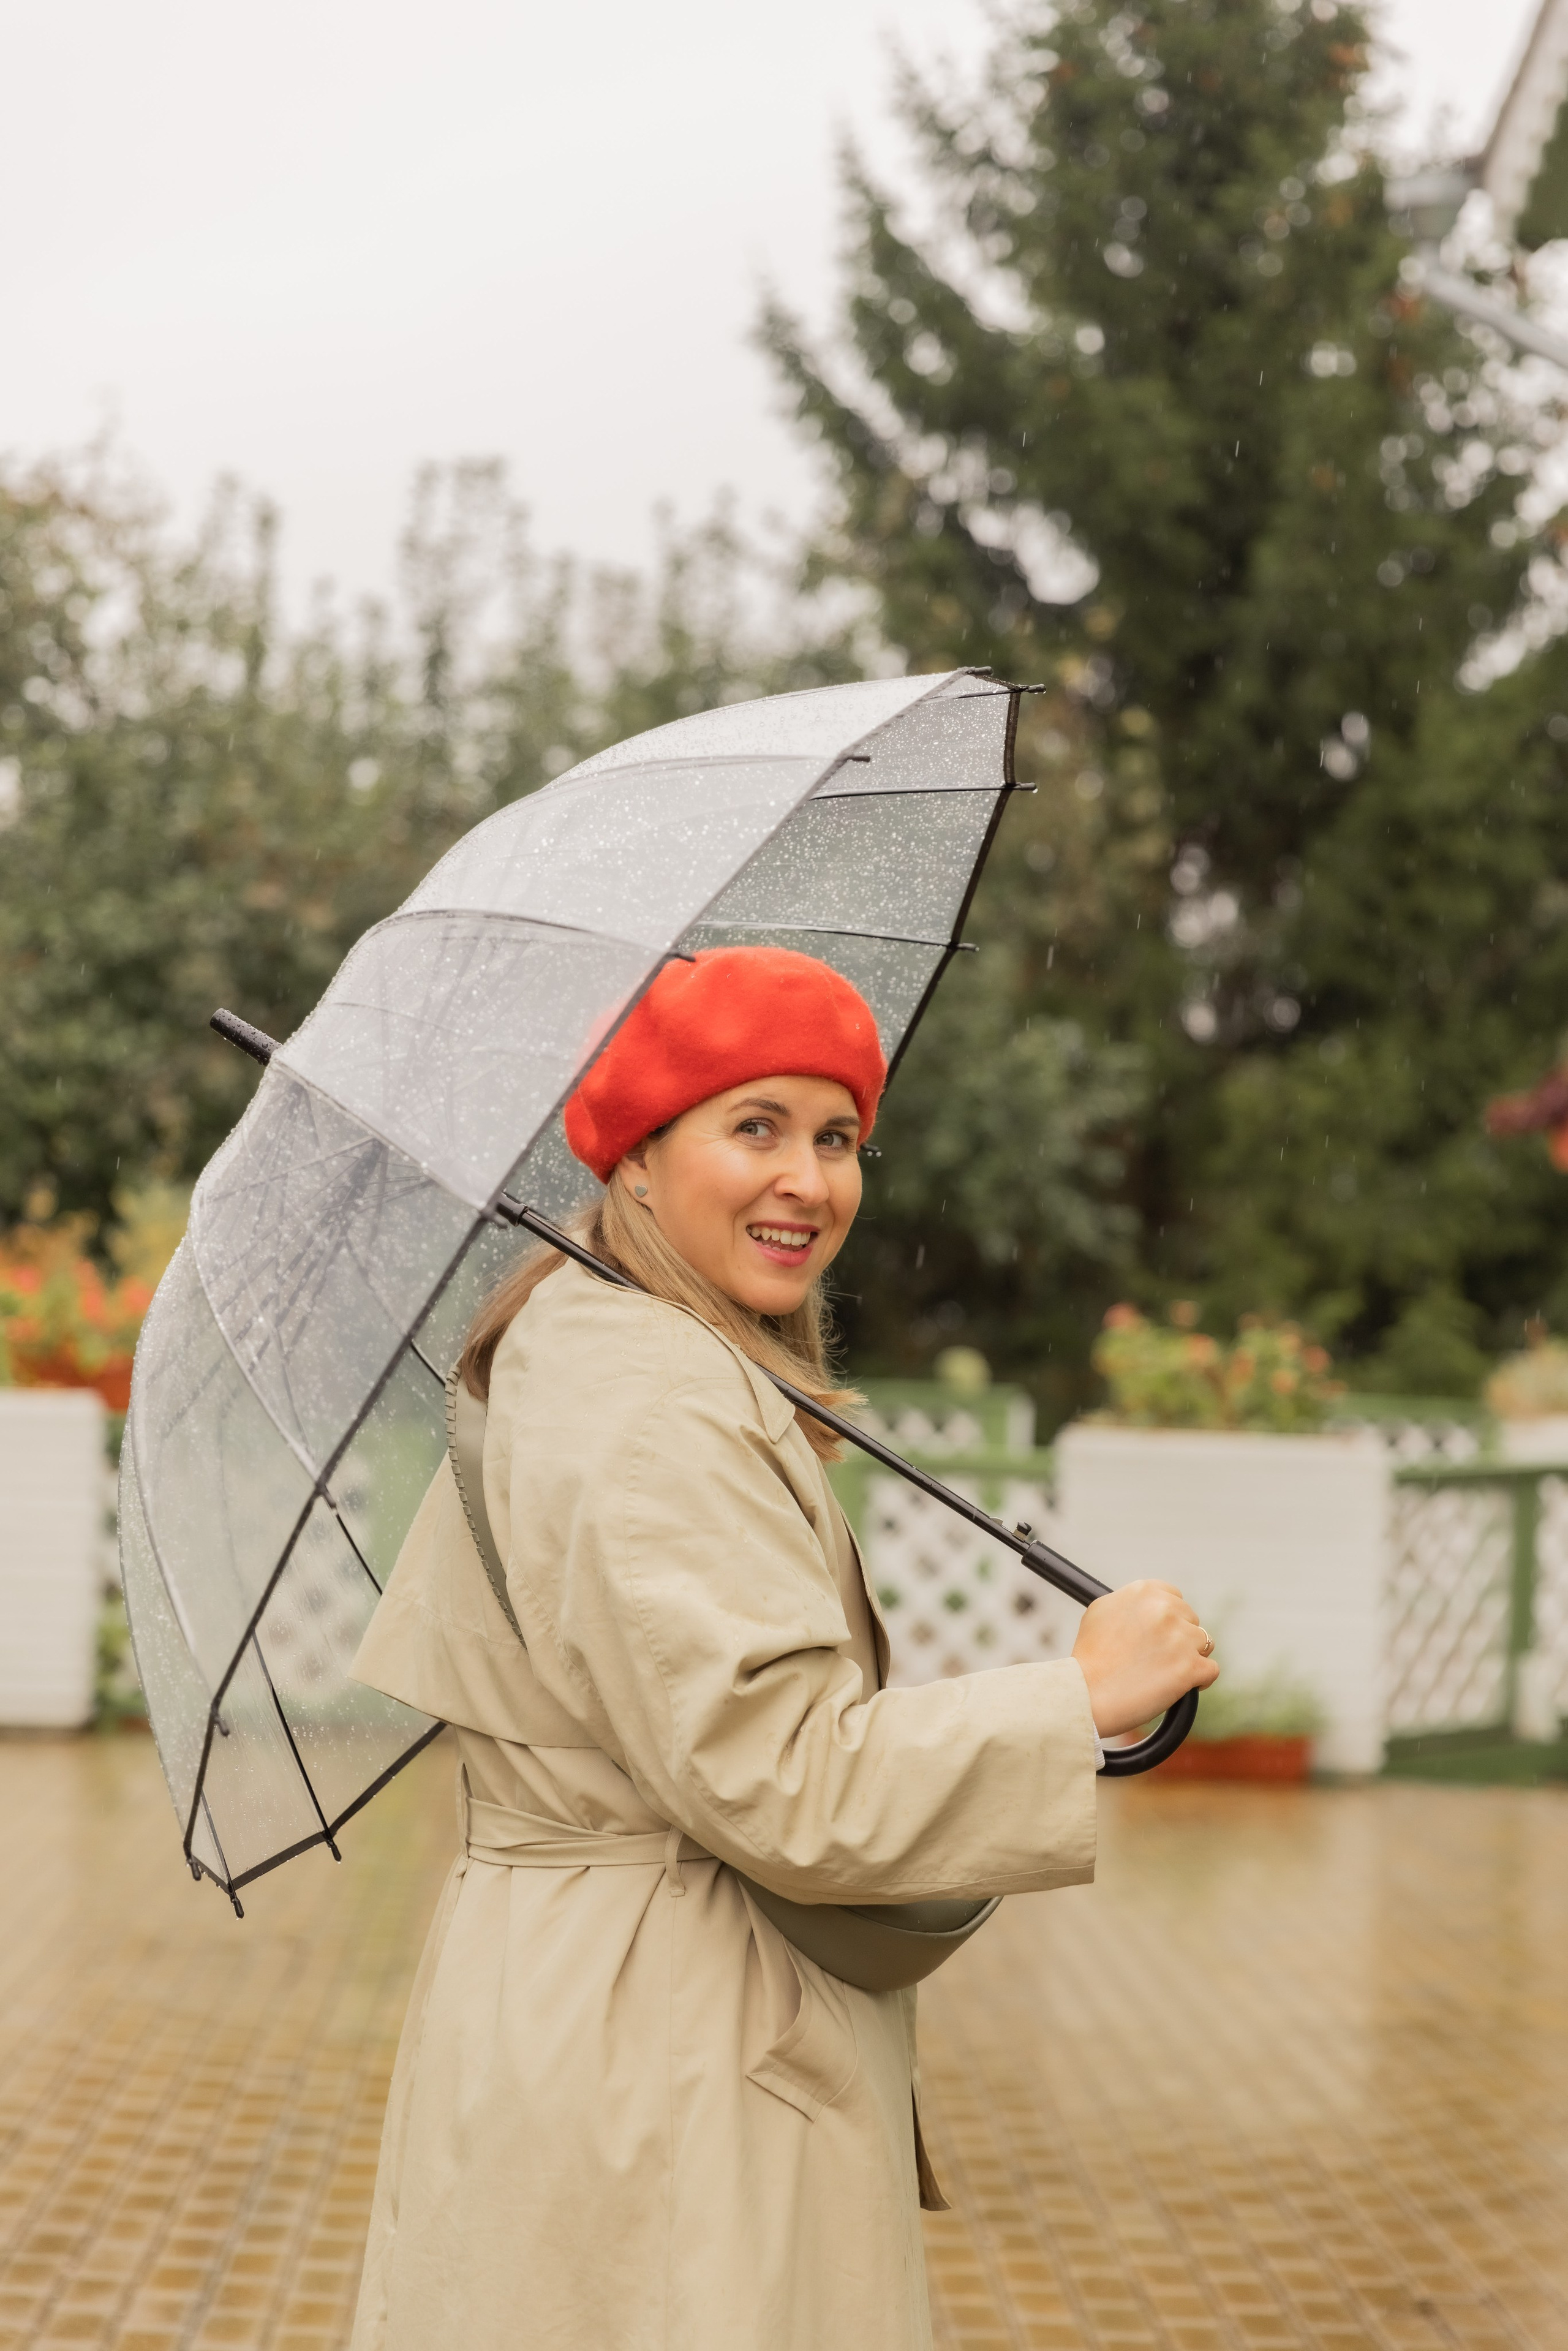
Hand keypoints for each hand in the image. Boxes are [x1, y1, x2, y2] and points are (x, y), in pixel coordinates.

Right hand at [1071, 1580, 1217, 1738]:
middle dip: (1179, 1638)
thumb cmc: (1089, 1658)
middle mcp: (1165, 1608)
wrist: (1085, 1695)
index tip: (1159, 1636)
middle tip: (1157, 1659)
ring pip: (1204, 1644)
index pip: (1174, 1597)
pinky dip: (1199, 1681)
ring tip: (1164, 1673)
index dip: (1169, 1619)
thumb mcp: (1101, 1613)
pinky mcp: (1191, 1667)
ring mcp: (1180, 1637)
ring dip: (1189, 1658)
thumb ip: (1130, 1603)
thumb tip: (1150, 1606)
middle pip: (1191, 1620)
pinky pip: (1210, 1670)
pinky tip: (1180, 1686)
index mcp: (1144, 1591)